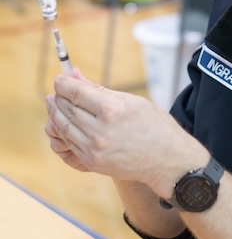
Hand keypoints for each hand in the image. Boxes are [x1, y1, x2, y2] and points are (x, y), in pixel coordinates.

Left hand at [45, 69, 207, 196]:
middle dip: (58, 98)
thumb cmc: (155, 125)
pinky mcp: (93, 162)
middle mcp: (100, 130)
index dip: (63, 84)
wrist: (167, 160)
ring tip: (57, 105)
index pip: (76, 93)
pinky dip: (65, 131)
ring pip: (64, 127)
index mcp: (113, 109)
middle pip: (66, 109)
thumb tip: (76, 76)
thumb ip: (100, 90)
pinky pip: (70, 143)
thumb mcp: (132, 101)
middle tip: (57, 91)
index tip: (60, 79)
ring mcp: (95, 149)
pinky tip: (66, 123)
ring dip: (56, 114)